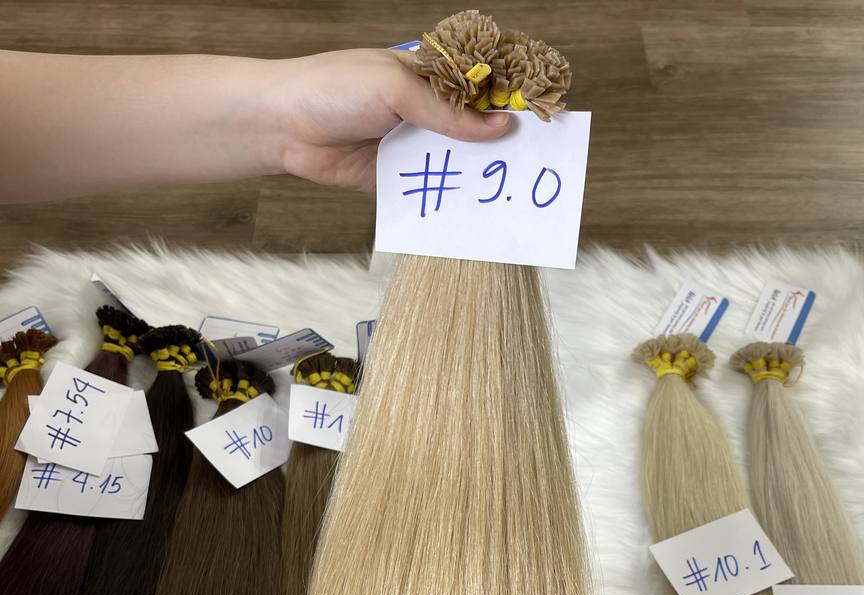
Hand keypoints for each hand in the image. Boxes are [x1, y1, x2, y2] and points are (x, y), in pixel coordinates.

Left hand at [269, 48, 511, 190]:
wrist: (284, 126)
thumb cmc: (334, 89)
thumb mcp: (397, 90)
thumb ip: (448, 113)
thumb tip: (500, 127)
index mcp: (428, 74)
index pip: (479, 84)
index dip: (509, 101)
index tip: (540, 121)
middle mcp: (424, 109)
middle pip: (473, 128)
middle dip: (500, 145)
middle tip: (532, 165)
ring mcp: (411, 144)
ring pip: (454, 161)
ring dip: (476, 176)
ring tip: (508, 193)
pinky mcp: (396, 177)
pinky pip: (428, 188)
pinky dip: (447, 198)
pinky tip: (471, 212)